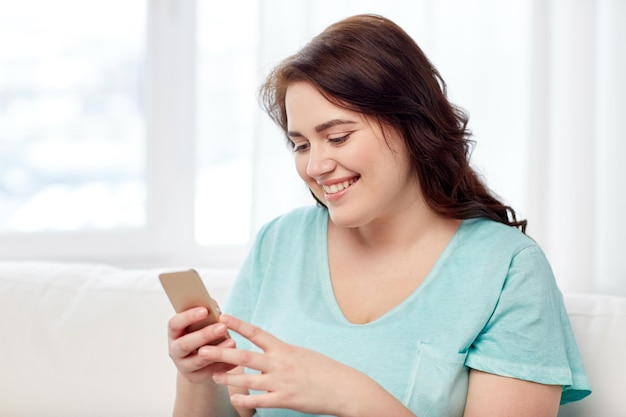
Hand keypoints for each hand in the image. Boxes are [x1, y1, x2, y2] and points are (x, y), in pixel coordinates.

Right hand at [168, 307, 236, 383]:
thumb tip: (213, 305)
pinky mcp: (196, 377)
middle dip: (204, 335)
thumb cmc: (201, 332)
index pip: (175, 324)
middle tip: (222, 327)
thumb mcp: (201, 323)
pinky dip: (223, 365)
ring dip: (216, 351)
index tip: (204, 310)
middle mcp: (175, 350)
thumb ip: (206, 314)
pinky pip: (210, 373)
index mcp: (174, 333)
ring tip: (232, 342)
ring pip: (198, 361)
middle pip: (185, 344)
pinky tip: (235, 359)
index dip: (188, 317)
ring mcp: (184, 366)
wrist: (200, 358)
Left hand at [198, 315, 362, 415]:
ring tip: (213, 375)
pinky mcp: (285, 399)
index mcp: (284, 348)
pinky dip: (245, 400)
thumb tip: (268, 348)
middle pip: (245, 355)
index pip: (257, 332)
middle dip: (222, 352)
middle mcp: (280, 362)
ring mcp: (282, 381)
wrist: (343, 387)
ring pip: (248, 379)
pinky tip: (234, 399)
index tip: (222, 316)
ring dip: (228, 377)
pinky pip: (259, 400)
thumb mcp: (302, 353)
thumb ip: (282, 352)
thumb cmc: (324, 370)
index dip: (238, 324)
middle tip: (204, 348)